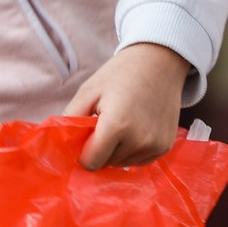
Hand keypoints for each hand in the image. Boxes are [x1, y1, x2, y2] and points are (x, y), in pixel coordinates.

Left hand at [63, 42, 190, 169]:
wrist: (158, 62)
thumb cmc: (120, 74)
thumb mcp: (89, 91)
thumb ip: (72, 119)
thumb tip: (62, 146)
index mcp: (117, 125)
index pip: (91, 162)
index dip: (82, 152)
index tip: (84, 136)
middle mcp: (138, 141)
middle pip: (106, 163)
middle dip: (99, 149)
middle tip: (104, 122)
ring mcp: (155, 146)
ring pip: (121, 164)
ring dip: (115, 151)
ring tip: (121, 123)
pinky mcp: (165, 147)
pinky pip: (138, 161)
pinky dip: (131, 150)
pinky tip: (134, 128)